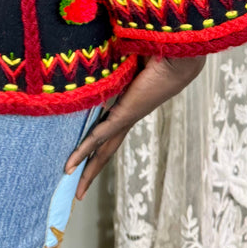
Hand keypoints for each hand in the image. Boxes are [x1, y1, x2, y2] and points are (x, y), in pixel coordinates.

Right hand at [64, 53, 205, 199]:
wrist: (176, 54)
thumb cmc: (153, 54)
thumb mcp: (123, 65)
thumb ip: (110, 68)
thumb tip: (93, 64)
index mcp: (127, 108)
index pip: (108, 133)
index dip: (95, 148)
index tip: (84, 160)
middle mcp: (126, 117)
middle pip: (105, 151)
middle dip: (91, 172)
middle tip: (78, 193)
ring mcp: (125, 118)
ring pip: (102, 150)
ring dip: (87, 170)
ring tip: (76, 191)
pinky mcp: (124, 114)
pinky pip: (98, 136)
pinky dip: (84, 151)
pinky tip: (71, 165)